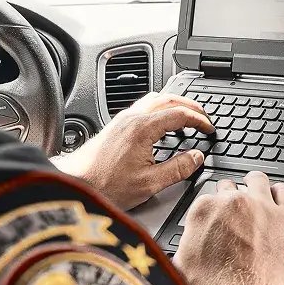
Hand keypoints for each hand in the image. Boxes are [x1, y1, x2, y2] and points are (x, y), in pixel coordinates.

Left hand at [52, 91, 211, 209]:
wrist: (74, 185)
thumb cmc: (105, 185)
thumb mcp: (149, 183)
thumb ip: (178, 168)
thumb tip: (196, 157)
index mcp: (143, 128)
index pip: (180, 114)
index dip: (199, 120)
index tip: (209, 129)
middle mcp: (132, 118)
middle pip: (168, 99)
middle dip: (190, 106)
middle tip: (203, 118)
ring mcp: (122, 120)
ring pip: (154, 100)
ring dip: (173, 105)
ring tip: (186, 118)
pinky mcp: (115, 126)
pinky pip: (143, 108)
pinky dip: (159, 111)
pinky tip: (161, 126)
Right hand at [174, 172, 283, 284]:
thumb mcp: (185, 268)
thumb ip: (184, 247)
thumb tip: (183, 246)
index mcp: (204, 211)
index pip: (207, 198)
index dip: (213, 209)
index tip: (217, 216)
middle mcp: (233, 202)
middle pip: (231, 187)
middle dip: (232, 197)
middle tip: (236, 212)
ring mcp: (261, 205)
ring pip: (257, 181)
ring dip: (255, 186)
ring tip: (257, 194)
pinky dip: (280, 194)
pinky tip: (278, 200)